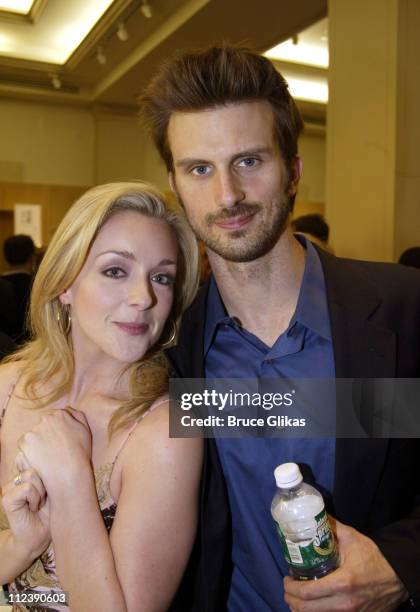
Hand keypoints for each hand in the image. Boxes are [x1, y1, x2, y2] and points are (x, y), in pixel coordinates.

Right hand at [1, 454, 49, 560]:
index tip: (52, 483)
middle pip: (34, 462)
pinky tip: (34, 507)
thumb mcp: (55, 486)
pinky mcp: (7, 498)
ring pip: (31, 474)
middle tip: (47, 494)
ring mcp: (10, 486)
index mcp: (27, 471)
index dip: (47, 466)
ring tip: (40, 502)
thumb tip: (55, 452)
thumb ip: (50, 470)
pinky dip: (35, 498)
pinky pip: (26, 488)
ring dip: (41, 490)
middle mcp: (17, 477)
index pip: (34, 454)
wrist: (40, 536)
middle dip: (46, 479)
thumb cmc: (51, 511)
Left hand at [17, 408, 91, 492]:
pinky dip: (29, 452)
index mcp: (60, 414)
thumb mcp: (86, 430)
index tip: (58, 441)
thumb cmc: (80, 453)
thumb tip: (67, 408)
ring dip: (36, 443)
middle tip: (51, 449)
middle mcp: (46, 418)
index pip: (53, 417)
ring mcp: (34, 429)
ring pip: (32, 435)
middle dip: (45, 435)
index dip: (55, 430)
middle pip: (42, 425)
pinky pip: (24, 445)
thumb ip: (77, 415)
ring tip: (46, 457)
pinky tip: (39, 460)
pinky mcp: (24, 442)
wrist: (69, 472)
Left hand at [284, 518, 408, 610]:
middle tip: (288, 589)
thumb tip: (311, 516)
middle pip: (307, 610)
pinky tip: (313, 605)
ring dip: (302, 610)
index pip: (307, 593)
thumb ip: (330, 527)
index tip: (287, 579)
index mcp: (343, 582)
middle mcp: (346, 603)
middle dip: (292, 600)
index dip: (291, 588)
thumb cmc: (374, 556)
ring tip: (297, 598)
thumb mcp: (352, 538)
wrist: (398, 576)